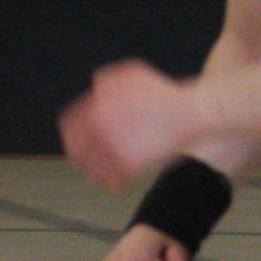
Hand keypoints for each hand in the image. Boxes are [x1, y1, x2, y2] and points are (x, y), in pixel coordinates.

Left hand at [59, 59, 198, 188]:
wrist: (191, 111)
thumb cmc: (163, 92)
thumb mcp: (129, 74)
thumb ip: (105, 83)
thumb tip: (94, 94)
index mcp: (95, 109)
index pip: (69, 127)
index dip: (72, 137)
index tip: (78, 144)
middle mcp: (99, 129)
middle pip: (77, 153)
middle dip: (82, 159)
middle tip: (88, 166)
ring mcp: (113, 148)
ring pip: (95, 171)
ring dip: (98, 175)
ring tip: (105, 179)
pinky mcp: (130, 166)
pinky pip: (114, 182)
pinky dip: (115, 185)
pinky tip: (120, 186)